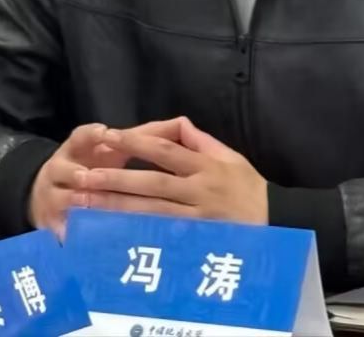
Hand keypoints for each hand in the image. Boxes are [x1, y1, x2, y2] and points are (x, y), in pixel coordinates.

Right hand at [28, 119, 190, 237]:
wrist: (52, 194)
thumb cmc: (95, 168)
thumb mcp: (114, 151)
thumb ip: (146, 138)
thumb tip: (181, 124)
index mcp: (79, 149)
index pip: (81, 136)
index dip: (91, 134)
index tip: (104, 133)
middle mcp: (62, 169)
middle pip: (64, 168)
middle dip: (77, 172)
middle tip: (86, 177)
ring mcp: (53, 196)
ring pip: (60, 198)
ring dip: (71, 203)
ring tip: (82, 207)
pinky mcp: (51, 222)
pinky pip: (58, 228)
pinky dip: (67, 232)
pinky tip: (75, 238)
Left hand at [78, 117, 267, 224]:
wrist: (278, 223)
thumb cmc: (249, 188)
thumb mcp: (231, 157)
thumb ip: (201, 141)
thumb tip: (177, 123)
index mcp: (206, 166)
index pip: (166, 151)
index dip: (137, 143)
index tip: (109, 137)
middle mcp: (200, 191)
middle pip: (152, 183)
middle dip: (117, 179)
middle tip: (85, 176)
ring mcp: (197, 219)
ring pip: (151, 212)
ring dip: (117, 208)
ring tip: (88, 204)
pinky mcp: (195, 241)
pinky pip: (162, 236)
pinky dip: (136, 233)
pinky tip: (111, 232)